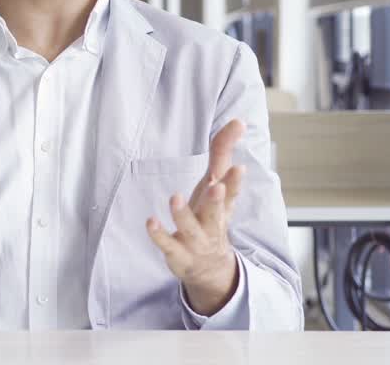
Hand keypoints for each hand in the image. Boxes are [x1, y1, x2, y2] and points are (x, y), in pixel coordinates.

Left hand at [146, 119, 247, 315]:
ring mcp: (195, 239)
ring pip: (191, 228)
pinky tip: (150, 222)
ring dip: (183, 214)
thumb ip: (223, 151)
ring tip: (175, 197)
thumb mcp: (218, 184)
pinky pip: (167, 244)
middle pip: (216, 212)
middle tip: (216, 186)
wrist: (210, 267)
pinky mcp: (177, 252)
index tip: (239, 168)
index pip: (232, 191)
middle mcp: (212, 223)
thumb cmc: (211, 215)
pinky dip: (159, 234)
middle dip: (217, 199)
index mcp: (223, 205)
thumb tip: (238, 121)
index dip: (234, 180)